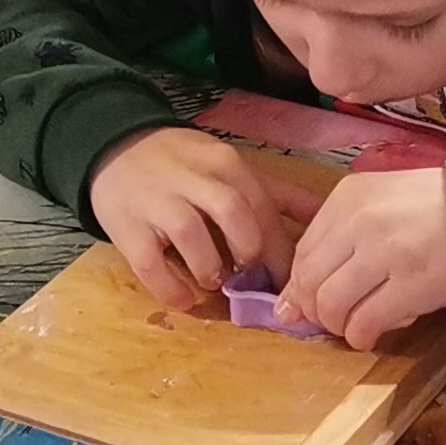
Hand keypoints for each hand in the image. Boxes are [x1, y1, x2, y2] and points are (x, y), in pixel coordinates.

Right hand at [89, 128, 315, 308]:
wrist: (116, 146)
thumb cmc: (185, 165)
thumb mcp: (233, 168)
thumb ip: (279, 195)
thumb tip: (329, 216)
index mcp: (227, 166)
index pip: (264, 209)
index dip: (281, 253)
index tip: (289, 283)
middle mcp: (194, 179)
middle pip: (235, 216)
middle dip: (247, 254)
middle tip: (247, 277)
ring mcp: (157, 202)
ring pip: (192, 236)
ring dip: (211, 268)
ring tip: (214, 280)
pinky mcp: (127, 226)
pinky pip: (149, 263)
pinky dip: (171, 289)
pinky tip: (185, 298)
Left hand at [279, 165, 445, 347]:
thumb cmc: (436, 208)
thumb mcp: (381, 202)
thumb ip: (340, 237)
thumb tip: (295, 295)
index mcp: (348, 198)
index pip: (303, 251)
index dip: (301, 285)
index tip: (310, 302)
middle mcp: (360, 222)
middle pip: (309, 280)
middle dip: (312, 310)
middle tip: (330, 321)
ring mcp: (385, 253)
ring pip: (331, 304)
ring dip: (336, 325)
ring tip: (352, 328)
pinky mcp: (411, 285)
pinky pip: (365, 321)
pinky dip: (360, 336)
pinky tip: (369, 336)